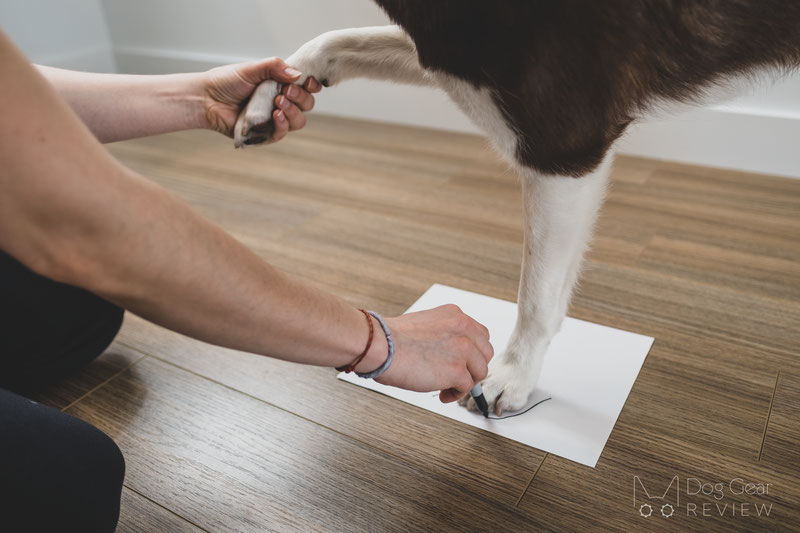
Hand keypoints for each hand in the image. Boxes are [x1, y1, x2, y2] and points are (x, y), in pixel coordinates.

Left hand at [201, 57, 320, 140]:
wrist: (207, 99)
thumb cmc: (226, 82)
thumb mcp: (252, 68)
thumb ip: (275, 67)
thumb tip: (297, 75)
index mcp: (280, 85)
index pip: (306, 87)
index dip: (311, 86)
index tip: (308, 82)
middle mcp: (280, 102)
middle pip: (307, 105)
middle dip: (301, 98)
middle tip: (286, 91)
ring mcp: (274, 119)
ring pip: (299, 121)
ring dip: (293, 112)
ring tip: (278, 103)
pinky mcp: (265, 134)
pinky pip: (282, 133)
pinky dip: (282, 124)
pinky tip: (275, 115)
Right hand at [366, 305, 493, 402]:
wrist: (380, 345)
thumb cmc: (391, 338)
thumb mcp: (425, 324)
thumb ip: (443, 334)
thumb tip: (449, 354)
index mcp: (454, 315)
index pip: (479, 335)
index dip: (473, 352)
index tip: (464, 362)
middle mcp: (463, 328)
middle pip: (485, 353)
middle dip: (473, 367)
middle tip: (458, 377)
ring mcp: (462, 349)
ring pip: (479, 372)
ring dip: (465, 382)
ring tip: (447, 387)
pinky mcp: (457, 370)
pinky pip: (466, 388)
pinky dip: (455, 394)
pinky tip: (442, 394)